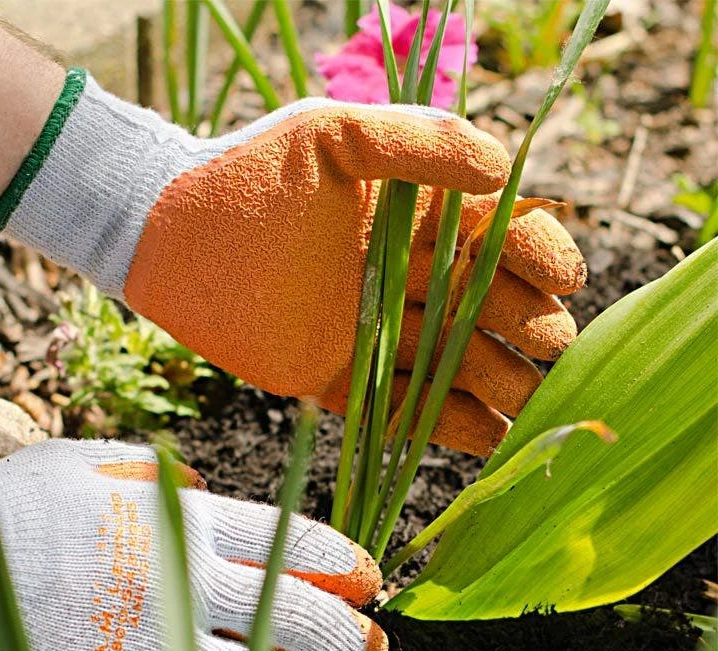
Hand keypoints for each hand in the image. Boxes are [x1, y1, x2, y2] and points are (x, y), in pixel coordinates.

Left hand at [0, 72, 585, 456]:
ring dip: (499, 386)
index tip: (562, 281)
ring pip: (453, 364)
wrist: (166, 237)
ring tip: (534, 410)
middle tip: (552, 352)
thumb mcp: (331, 136)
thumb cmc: (245, 173)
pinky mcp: (336, 378)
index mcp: (414, 216)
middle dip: (528, 330)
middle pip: (487, 309)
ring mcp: (372, 331)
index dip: (538, 257)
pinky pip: (399, 407)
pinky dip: (442, 424)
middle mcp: (403, 276)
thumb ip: (415, 143)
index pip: (499, 236)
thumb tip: (503, 165)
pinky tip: (486, 437)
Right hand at [0, 439, 386, 650]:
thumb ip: (160, 476)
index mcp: (184, 521)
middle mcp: (186, 586)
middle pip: (296, 618)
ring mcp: (157, 649)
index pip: (292, 544)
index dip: (343, 568)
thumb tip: (207, 489)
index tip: (368, 583)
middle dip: (349, 639)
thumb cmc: (11, 506)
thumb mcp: (91, 460)